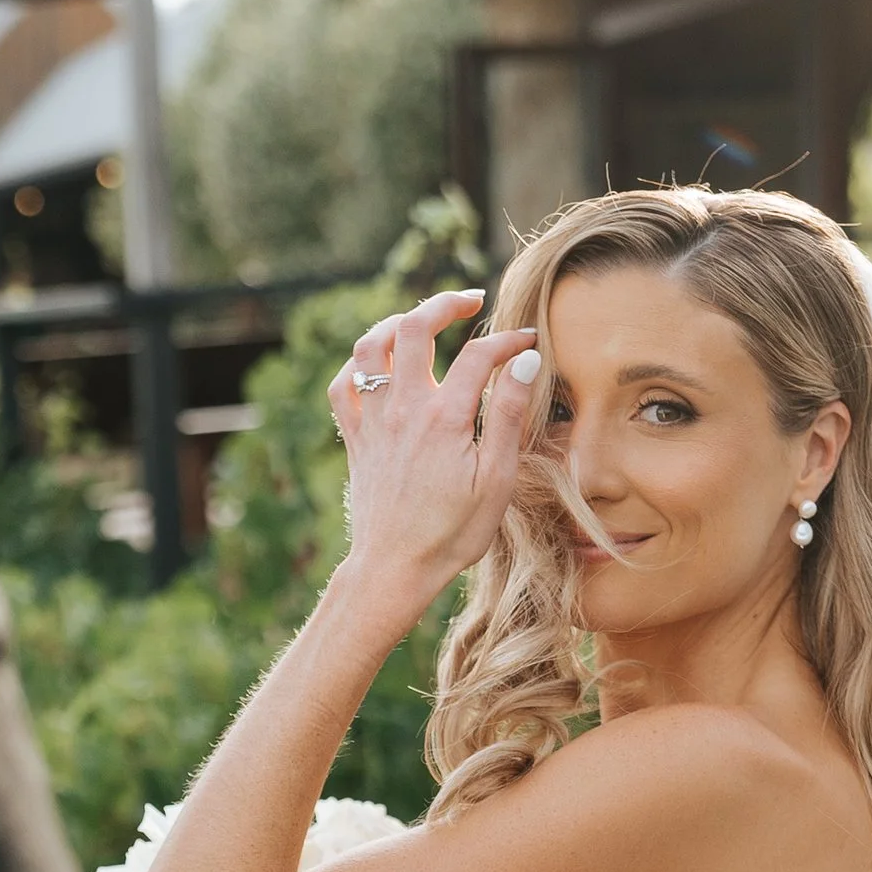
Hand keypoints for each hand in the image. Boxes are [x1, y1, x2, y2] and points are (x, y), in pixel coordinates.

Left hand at [326, 289, 539, 638]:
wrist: (394, 569)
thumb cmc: (452, 533)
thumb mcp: (495, 480)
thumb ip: (507, 415)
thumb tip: (524, 362)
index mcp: (444, 418)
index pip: (480, 355)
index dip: (508, 340)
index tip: (528, 344)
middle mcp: (403, 409)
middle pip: (415, 326)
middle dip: (445, 303)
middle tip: (471, 302)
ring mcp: (373, 421)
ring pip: (371, 346)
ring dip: (396, 323)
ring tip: (421, 322)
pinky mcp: (355, 438)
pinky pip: (343, 385)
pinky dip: (359, 365)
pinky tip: (379, 367)